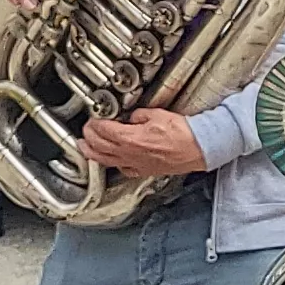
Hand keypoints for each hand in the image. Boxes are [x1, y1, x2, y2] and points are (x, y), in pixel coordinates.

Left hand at [80, 108, 214, 176]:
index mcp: (132, 139)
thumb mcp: (158, 114)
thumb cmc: (184, 134)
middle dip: (89, 138)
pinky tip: (111, 160)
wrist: (199, 148)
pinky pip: (122, 169)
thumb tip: (132, 116)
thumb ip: (139, 115)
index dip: (95, 125)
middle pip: (101, 147)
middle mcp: (131, 154)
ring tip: (85, 148)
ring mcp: (137, 164)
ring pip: (107, 160)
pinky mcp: (144, 170)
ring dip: (93, 153)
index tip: (91, 120)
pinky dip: (112, 164)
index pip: (104, 131)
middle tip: (84, 131)